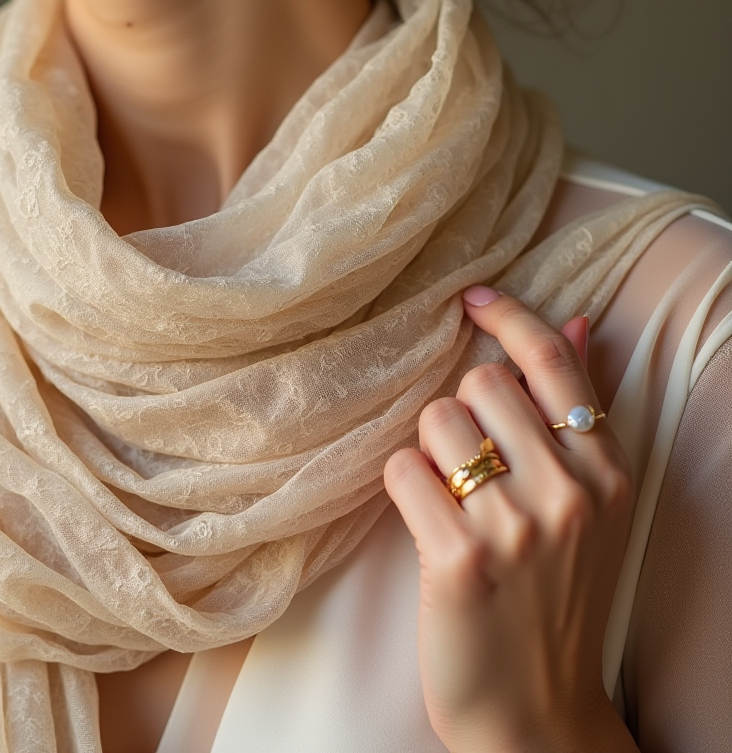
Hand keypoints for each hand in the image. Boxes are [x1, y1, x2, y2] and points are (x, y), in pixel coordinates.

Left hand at [383, 288, 638, 752]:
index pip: (554, 363)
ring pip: (435, 421)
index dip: (509, 317)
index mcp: (607, 472)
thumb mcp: (592, 504)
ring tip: (450, 499)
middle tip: (468, 465)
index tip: (472, 298)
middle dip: (460, 413)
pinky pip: (402, 470)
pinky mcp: (459, 559)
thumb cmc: (555, 596)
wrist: (536, 710)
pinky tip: (425, 522)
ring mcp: (516, 527)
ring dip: (427, 451)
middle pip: (480, 385)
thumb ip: (581, 412)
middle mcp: (571, 493)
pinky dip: (403, 487)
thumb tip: (578, 322)